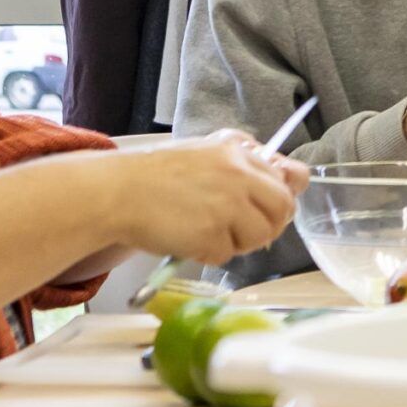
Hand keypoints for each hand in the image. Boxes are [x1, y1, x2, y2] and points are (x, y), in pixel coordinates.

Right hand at [110, 131, 306, 262]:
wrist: (115, 192)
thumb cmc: (153, 177)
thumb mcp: (204, 155)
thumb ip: (240, 166)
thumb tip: (282, 184)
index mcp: (237, 151)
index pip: (291, 177)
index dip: (282, 198)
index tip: (270, 209)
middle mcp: (239, 174)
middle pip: (283, 209)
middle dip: (268, 225)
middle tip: (241, 232)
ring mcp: (228, 204)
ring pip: (261, 236)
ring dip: (239, 243)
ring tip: (208, 234)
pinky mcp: (212, 232)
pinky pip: (227, 254)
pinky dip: (209, 254)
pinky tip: (187, 239)